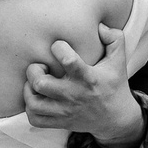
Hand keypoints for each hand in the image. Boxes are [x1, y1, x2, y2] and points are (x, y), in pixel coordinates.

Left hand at [24, 24, 140, 147]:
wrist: (116, 119)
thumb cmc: (114, 84)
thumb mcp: (118, 60)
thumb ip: (113, 38)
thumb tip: (99, 25)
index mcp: (88, 78)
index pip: (68, 61)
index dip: (58, 47)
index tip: (59, 46)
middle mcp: (74, 95)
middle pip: (41, 84)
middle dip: (34, 70)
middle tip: (41, 66)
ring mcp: (65, 111)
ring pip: (34, 103)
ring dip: (29, 90)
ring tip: (36, 82)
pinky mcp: (60, 122)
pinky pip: (35, 119)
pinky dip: (30, 108)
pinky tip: (37, 97)